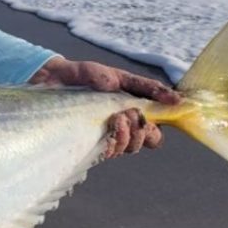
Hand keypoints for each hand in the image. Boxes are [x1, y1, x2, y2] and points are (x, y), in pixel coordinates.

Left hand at [29, 56, 181, 158]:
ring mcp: (107, 134)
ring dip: (129, 135)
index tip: (160, 115)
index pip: (156, 129)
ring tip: (117, 118)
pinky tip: (108, 129)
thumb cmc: (83, 76)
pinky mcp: (90, 142)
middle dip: (144, 131)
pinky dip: (114, 141)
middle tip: (131, 115)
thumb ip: (144, 86)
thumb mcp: (116, 75)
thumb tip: (174, 98)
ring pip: (130, 147)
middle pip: (147, 141)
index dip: (162, 125)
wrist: (52, 79)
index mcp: (133, 109)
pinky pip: (110, 151)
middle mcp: (123, 125)